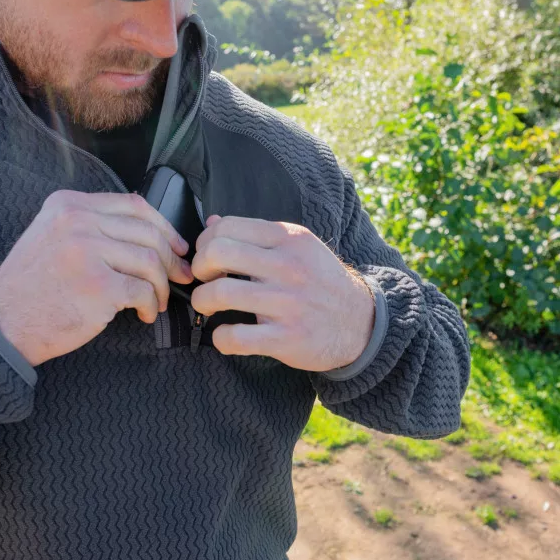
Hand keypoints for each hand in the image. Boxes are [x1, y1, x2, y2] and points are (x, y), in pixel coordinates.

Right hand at [0, 190, 193, 366]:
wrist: (3, 321)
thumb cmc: (32, 286)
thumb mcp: (52, 235)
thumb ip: (89, 223)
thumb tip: (147, 230)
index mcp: (68, 204)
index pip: (133, 205)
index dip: (164, 226)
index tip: (177, 246)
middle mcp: (78, 221)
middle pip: (148, 233)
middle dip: (172, 258)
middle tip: (181, 277)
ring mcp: (88, 252)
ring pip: (151, 261)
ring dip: (162, 286)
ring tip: (158, 301)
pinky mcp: (99, 286)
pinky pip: (143, 291)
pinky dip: (151, 305)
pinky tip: (145, 314)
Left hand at [190, 215, 374, 371]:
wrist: (362, 324)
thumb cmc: (321, 283)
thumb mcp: (298, 248)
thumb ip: (256, 235)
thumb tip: (212, 220)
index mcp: (289, 239)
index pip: (227, 227)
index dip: (205, 242)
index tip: (207, 258)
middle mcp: (288, 267)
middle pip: (217, 254)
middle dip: (198, 268)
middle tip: (203, 279)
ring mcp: (288, 303)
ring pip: (220, 293)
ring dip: (202, 301)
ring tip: (208, 306)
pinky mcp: (287, 338)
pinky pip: (235, 336)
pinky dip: (220, 338)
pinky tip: (225, 336)